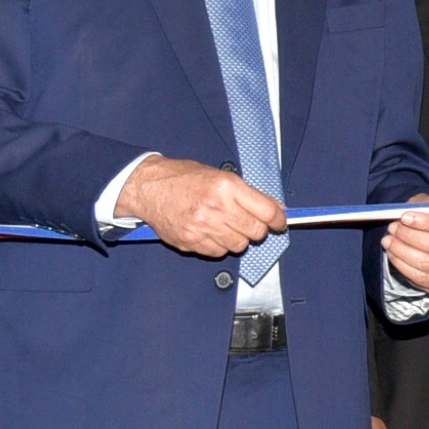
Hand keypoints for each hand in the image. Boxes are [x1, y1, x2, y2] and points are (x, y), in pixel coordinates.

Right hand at [116, 154, 283, 260]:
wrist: (149, 188)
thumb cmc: (183, 178)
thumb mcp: (219, 175)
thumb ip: (247, 193)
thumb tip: (275, 209)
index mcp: (226, 186)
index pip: (267, 211)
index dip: (278, 220)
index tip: (280, 222)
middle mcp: (216, 207)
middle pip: (256, 232)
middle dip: (257, 229)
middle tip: (248, 223)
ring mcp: (203, 227)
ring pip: (239, 246)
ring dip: (237, 238)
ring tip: (225, 225)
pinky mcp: (191, 242)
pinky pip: (219, 252)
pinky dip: (219, 245)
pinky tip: (210, 232)